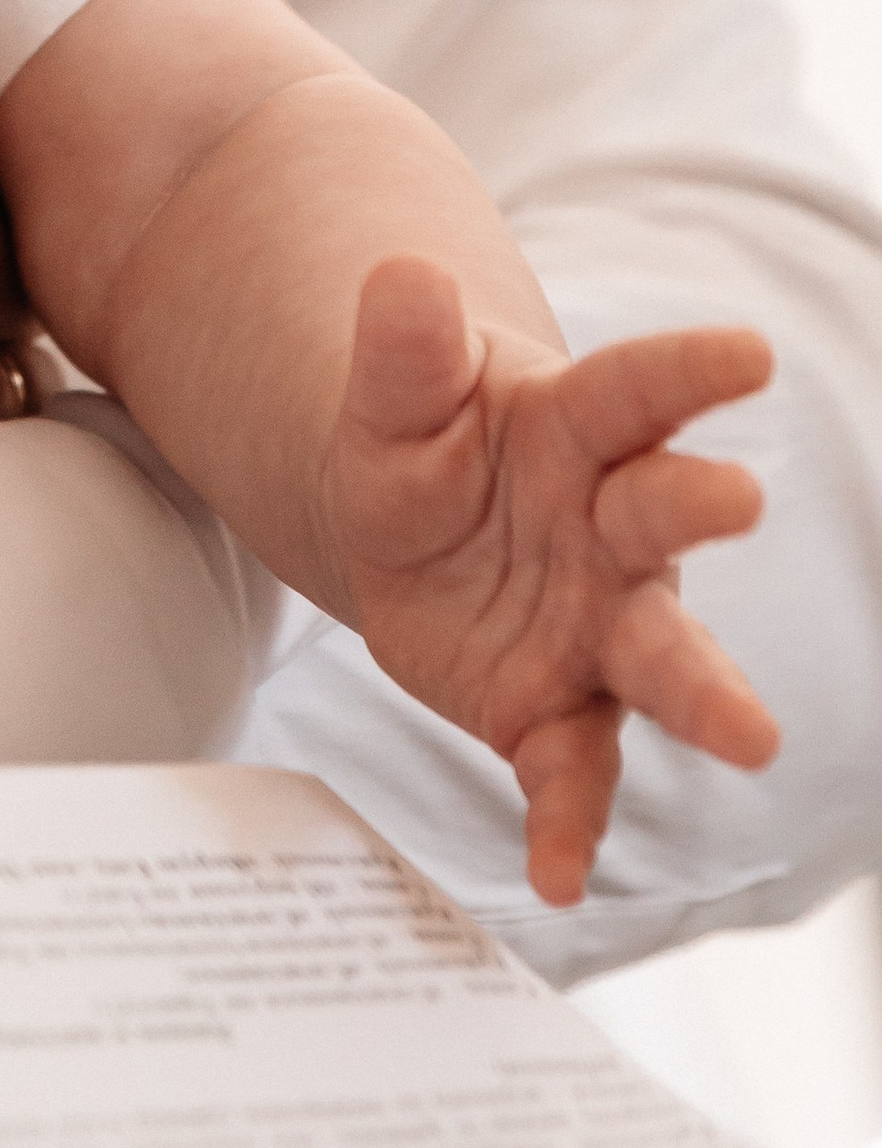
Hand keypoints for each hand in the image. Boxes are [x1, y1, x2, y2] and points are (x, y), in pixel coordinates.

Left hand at [319, 258, 779, 903]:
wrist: (412, 528)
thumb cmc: (425, 445)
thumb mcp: (394, 398)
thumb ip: (403, 348)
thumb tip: (402, 272)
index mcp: (577, 429)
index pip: (637, 389)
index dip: (690, 368)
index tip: (748, 351)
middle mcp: (611, 530)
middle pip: (662, 516)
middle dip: (697, 507)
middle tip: (739, 500)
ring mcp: (597, 625)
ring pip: (658, 659)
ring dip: (704, 695)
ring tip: (753, 738)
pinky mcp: (557, 709)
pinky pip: (572, 770)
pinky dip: (569, 822)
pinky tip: (558, 876)